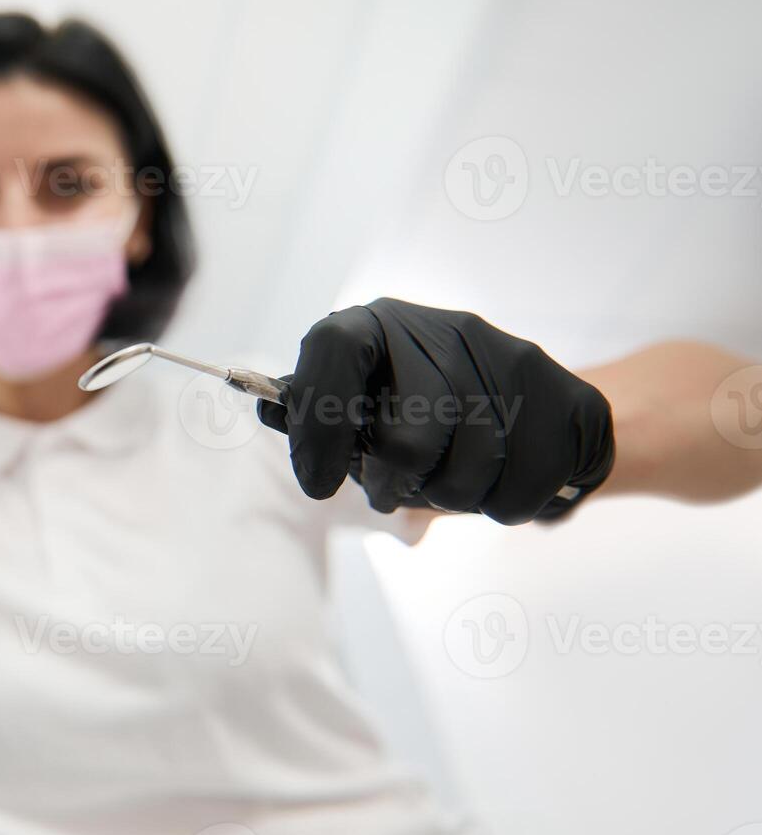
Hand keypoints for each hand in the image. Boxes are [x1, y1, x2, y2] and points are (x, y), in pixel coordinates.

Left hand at [258, 298, 614, 522]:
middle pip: (407, 438)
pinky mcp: (565, 398)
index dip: (318, 424)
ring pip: (464, 474)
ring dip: (449, 500)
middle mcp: (443, 330)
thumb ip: (324, 415)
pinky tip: (498, 485)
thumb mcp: (370, 407)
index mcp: (380, 325)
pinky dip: (500, 509)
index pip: (333, 351)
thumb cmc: (436, 418)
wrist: (548, 411)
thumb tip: (269, 410)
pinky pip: (516, 492)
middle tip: (393, 490)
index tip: (316, 483)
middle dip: (395, 484)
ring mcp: (510, 359)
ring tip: (450, 483)